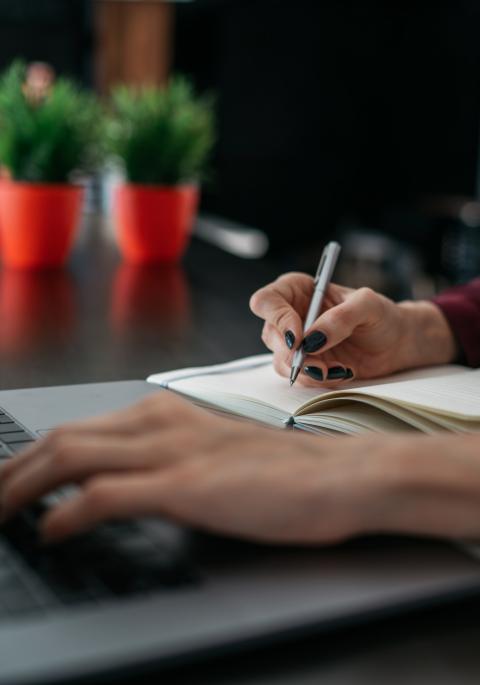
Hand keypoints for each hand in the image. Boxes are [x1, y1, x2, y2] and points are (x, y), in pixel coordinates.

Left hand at [0, 392, 388, 543]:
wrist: (342, 474)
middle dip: (12, 469)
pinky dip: (65, 514)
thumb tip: (131, 481)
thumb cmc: (288, 470)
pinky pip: (104, 496)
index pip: (80, 429)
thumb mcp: (214, 455)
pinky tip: (49, 533)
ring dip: (21, 488)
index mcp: (166, 413)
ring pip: (70, 458)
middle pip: (62, 439)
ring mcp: (172, 452)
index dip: (33, 455)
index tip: (11, 478)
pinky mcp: (187, 486)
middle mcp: (161, 423)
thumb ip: (170, 459)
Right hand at [250, 273, 457, 385]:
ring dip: (307, 370)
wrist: (396, 343)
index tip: (299, 337)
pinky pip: (298, 376)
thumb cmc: (381, 315)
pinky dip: (317, 379)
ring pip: (281, 360)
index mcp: (298, 290)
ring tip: (338, 370)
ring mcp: (297, 342)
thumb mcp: (367, 306)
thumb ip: (341, 318)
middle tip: (318, 364)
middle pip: (270, 335)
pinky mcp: (306, 364)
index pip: (267, 301)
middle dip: (293, 354)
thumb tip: (314, 338)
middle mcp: (291, 315)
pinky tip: (341, 372)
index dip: (277, 319)